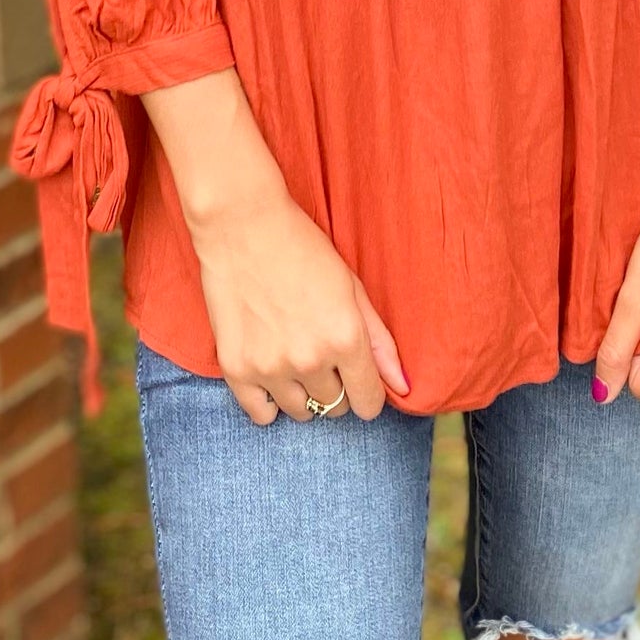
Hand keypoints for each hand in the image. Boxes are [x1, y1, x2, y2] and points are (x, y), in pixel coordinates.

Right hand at [189, 186, 410, 426]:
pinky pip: (261, 414)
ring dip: (303, 391)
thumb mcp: (351, 287)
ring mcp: (270, 367)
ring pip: (301, 412)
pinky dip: (268, 400)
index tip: (358, 376)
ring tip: (294, 351)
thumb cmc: (303, 249)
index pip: (369, 402)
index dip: (368, 392)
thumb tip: (403, 388)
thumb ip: (379, 341)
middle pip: (336, 408)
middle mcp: (310, 359)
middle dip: (335, 385)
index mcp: (345, 338)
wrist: (242, 225)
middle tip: (321, 347)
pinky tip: (271, 370)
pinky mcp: (236, 369)